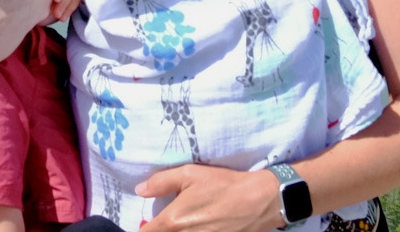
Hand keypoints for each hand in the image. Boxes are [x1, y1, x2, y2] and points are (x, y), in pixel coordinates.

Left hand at [137, 165, 279, 231]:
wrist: (259, 201)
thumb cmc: (223, 185)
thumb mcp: (190, 174)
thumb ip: (161, 182)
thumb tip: (140, 190)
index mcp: (173, 220)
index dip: (144, 229)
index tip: (148, 223)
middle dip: (161, 230)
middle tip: (166, 222)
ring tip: (187, 222)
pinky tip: (200, 226)